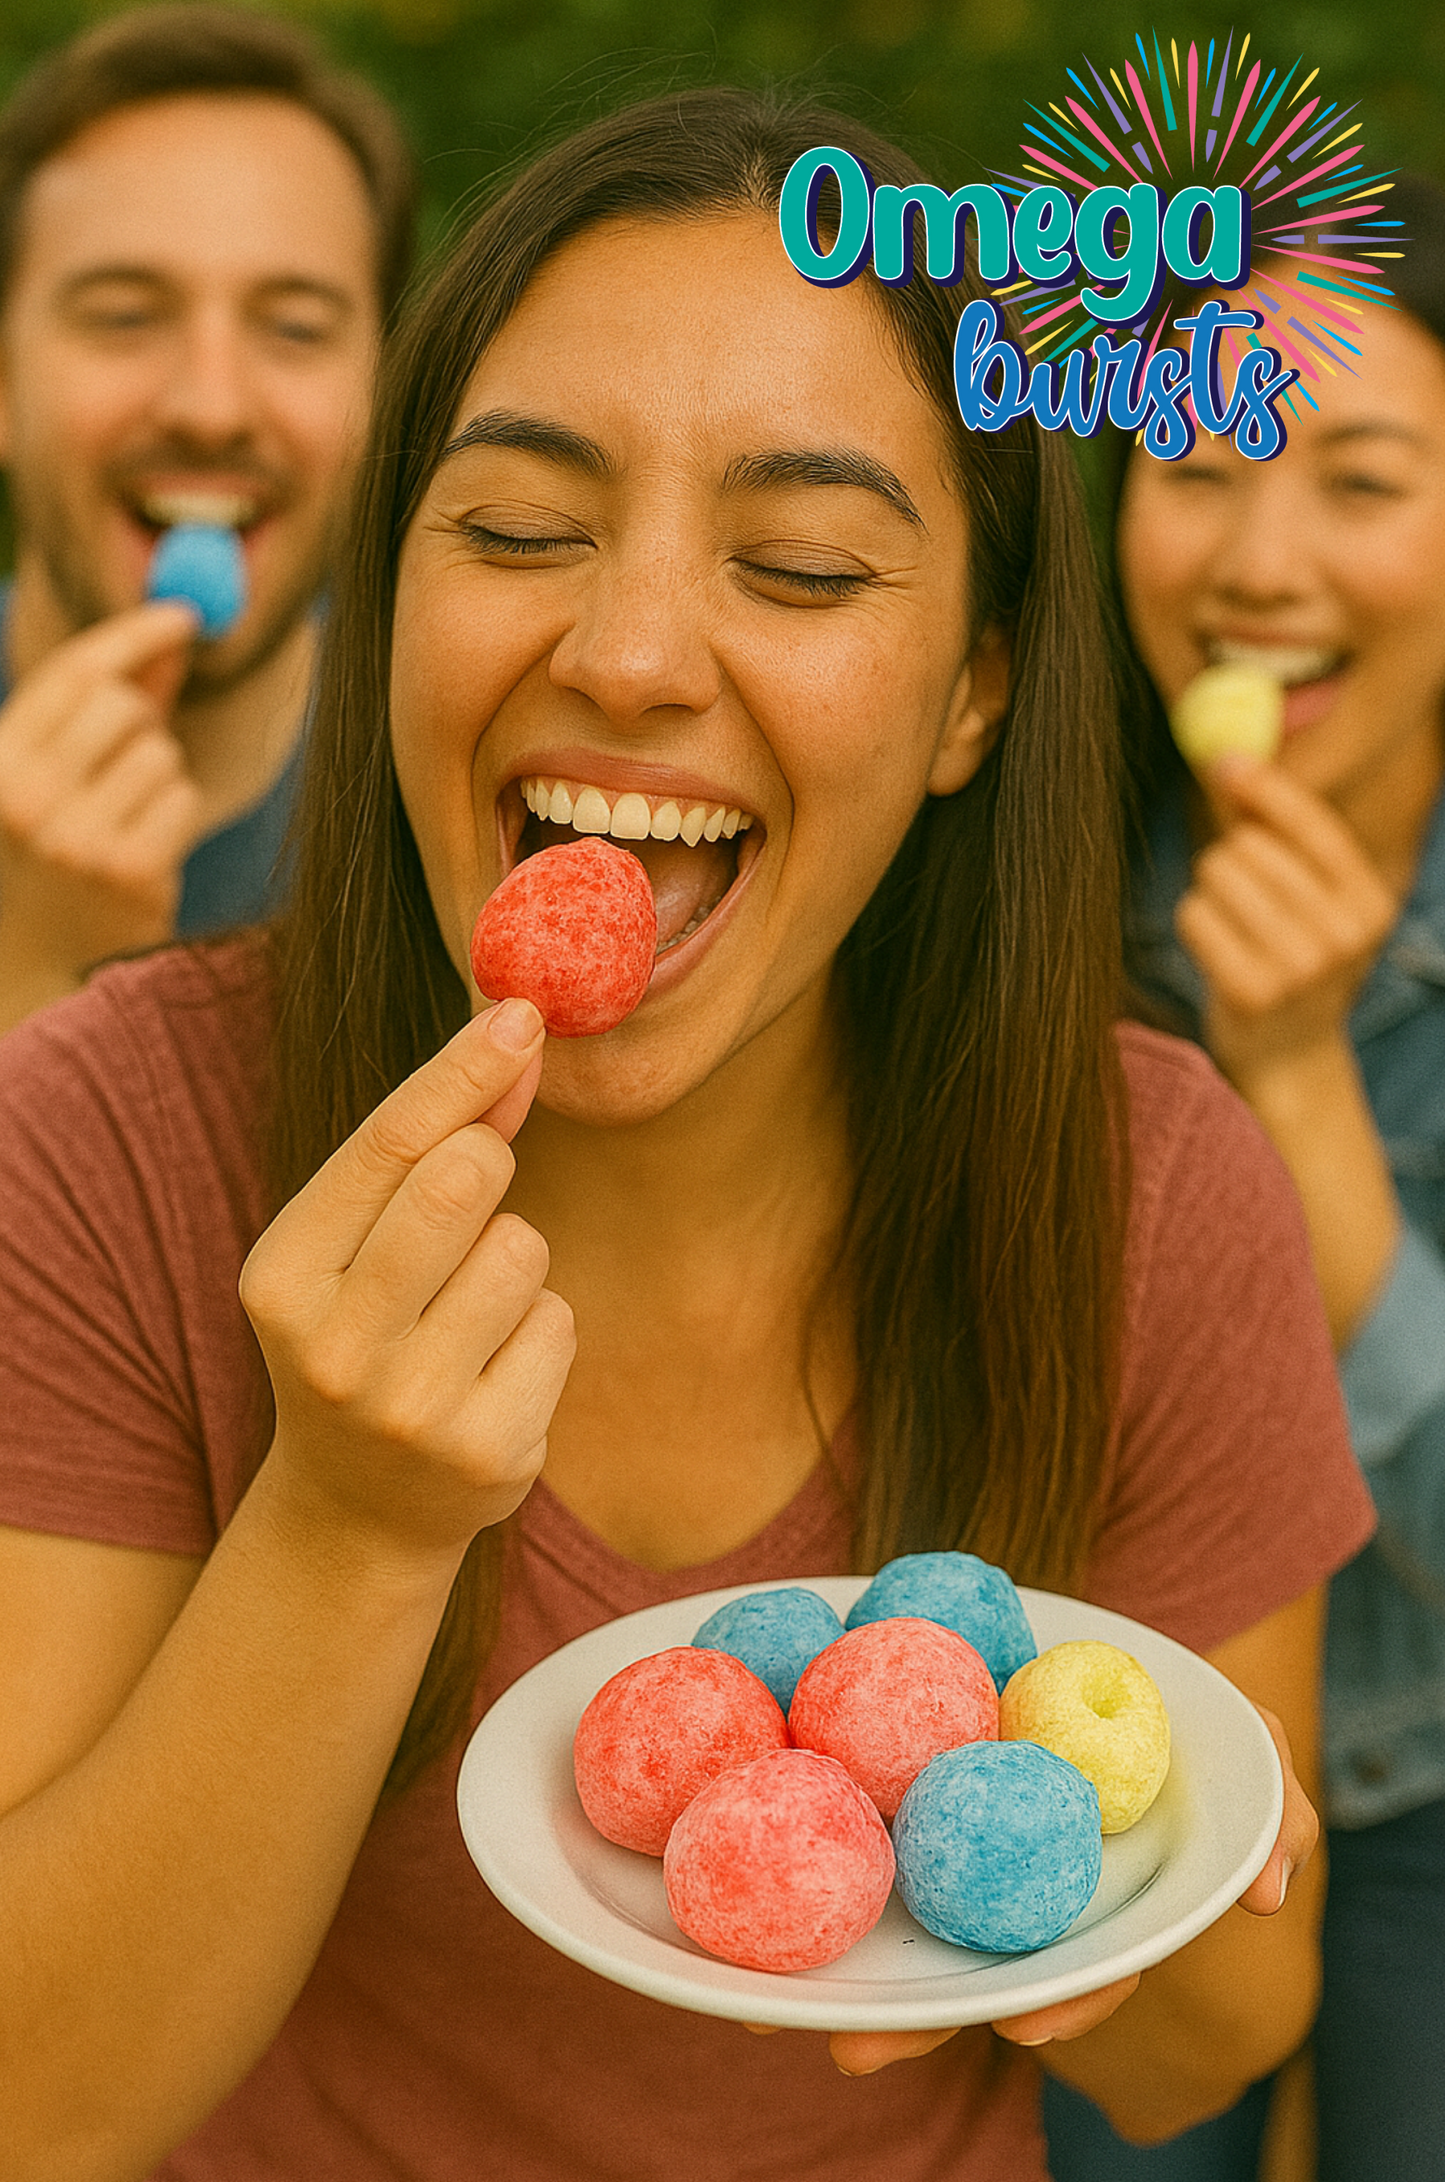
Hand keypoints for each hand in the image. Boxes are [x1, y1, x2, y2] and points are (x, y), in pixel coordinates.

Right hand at [0, 603, 203, 1009]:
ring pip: (159, 753)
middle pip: (121, 704)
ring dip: (158, 779)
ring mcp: (73, 837)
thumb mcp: (54, 778)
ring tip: (127, 820)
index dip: (133, 632)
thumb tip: (169, 633)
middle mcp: (24, 797)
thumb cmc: (55, 860)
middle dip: (141, 721)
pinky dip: (174, 816)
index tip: (183, 614)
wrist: (46, 970)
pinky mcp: (127, 870)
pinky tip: (146, 850)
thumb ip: (104, 706)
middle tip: (130, 761)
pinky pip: (181, 798)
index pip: (71, 672)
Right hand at [239, 999, 575, 1572]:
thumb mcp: (355, 1244)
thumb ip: (424, 1145)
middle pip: (462, 1181)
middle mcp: (333, 1348)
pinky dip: (540, 1327)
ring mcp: (411, 1408)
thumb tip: (515, 1038)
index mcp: (280, 1276)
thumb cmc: (365, 1332)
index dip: (463, 1070)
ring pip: (522, 1249)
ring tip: (469, 1311)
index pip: (386, 1142)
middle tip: (477, 1186)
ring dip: (515, 1257)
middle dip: (489, 1160)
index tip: (525, 1014)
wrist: (360, 1506)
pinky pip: (558, 1321)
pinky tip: (494, 1370)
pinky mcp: (488, 1451)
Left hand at [747, 1704, 1315, 2076]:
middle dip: (911, 2024)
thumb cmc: (1187, 1742)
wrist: (1106, 1687)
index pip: (1079, 1965)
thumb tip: (1267, 1887)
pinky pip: (847, 1849)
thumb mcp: (1248, 1763)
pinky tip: (737, 1916)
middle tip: (853, 2052)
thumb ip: (1273, 1810)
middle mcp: (1022, 1897)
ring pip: (896, 1934)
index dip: (1055, 2001)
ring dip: (829, 1975)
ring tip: (760, 2009)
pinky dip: (796, 1885)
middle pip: (963, 1971)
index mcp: (1094, 1896)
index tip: (1021, 2028)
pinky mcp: (907, 1811)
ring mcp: (967, 1870)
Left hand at [1176, 755, 1395, 1091]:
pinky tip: (1216, 952)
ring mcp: (1299, 968)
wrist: (1288, 1056)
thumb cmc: (1291, 959)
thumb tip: (1232, 762)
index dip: (1267, 789)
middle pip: (1251, 846)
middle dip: (1232, 860)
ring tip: (1233, 928)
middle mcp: (1343, 937)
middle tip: (1244, 902)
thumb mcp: (1310, 901)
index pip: (1314, 828)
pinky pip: (1194, 914)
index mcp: (1369, 905)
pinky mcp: (1250, 991)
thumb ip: (1280, 834)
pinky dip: (1194, 923)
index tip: (1228, 762)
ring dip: (1211, 891)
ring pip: (1218, 874)